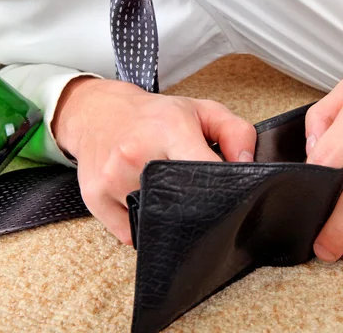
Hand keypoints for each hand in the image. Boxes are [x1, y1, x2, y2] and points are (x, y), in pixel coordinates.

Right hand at [52, 78, 255, 243]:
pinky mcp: (96, 199)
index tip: (228, 191)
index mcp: (167, 129)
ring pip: (158, 221)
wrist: (98, 113)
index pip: (205, 170)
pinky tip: (144, 199)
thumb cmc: (154, 116)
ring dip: (169, 214)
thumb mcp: (202, 111)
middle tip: (196, 193)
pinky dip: (145, 223)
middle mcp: (137, 154)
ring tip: (165, 189)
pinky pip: (134, 232)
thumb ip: (236, 133)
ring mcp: (113, 179)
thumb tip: (247, 165)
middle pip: (183, 204)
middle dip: (197, 205)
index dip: (224, 186)